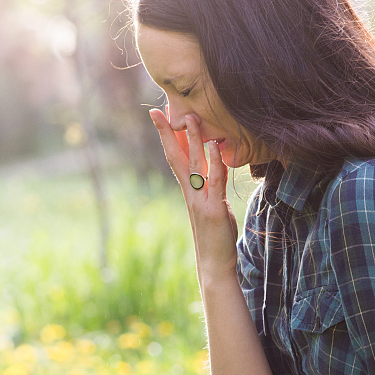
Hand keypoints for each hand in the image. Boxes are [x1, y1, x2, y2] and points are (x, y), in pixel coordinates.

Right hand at [150, 107, 238, 280]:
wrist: (214, 263)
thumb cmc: (215, 235)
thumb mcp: (213, 204)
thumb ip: (213, 183)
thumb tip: (215, 165)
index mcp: (189, 190)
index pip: (175, 157)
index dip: (167, 136)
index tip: (158, 116)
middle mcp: (191, 192)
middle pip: (177, 156)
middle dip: (169, 133)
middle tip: (162, 110)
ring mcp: (200, 200)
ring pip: (195, 164)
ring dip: (193, 140)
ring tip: (190, 117)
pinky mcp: (214, 208)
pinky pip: (214, 181)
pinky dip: (214, 162)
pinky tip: (214, 145)